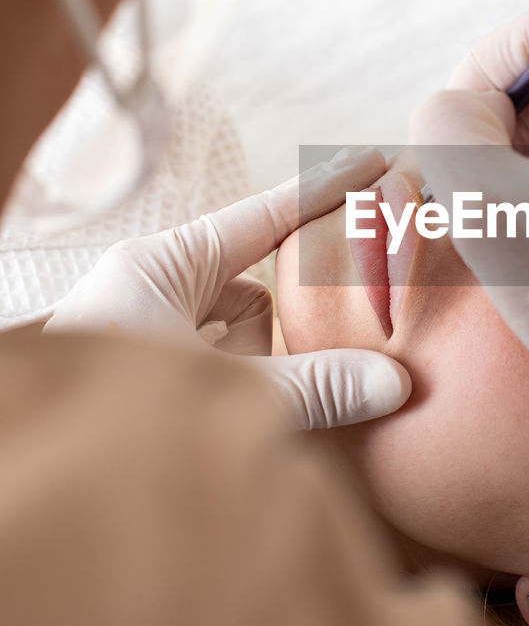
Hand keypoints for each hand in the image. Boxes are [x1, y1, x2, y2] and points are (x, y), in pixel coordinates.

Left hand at [45, 147, 411, 430]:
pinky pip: (212, 367)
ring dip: (250, 378)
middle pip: (254, 290)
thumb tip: (393, 382)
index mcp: (161, 266)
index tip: (374, 163)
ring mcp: (144, 331)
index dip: (324, 190)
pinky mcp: (141, 371)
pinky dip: (229, 395)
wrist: (38, 463)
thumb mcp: (221, 392)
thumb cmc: (108, 417)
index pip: (263, 215)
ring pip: (235, 337)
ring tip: (244, 419)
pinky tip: (226, 426)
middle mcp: (151, 288)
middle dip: (282, 332)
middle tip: (331, 345)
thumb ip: (311, 387)